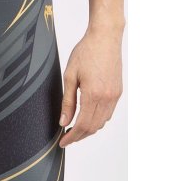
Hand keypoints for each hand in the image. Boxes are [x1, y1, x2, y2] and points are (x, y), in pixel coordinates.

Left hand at [58, 28, 123, 147]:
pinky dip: (97, 120)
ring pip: (101, 122)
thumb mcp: (70, 76)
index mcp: (93, 94)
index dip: (72, 137)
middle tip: (66, 138)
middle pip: (93, 127)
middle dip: (79, 136)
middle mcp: (107, 98)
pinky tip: (87, 118)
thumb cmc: (86, 52)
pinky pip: (108, 113)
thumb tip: (64, 122)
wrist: (105, 37)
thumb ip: (67, 102)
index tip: (62, 142)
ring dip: (88, 129)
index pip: (82, 125)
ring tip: (75, 129)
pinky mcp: (118, 92)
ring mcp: (114, 96)